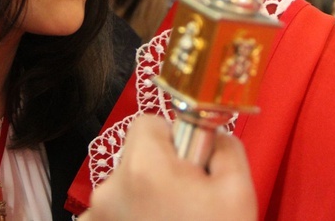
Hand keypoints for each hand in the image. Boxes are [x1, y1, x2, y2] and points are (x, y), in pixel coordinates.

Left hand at [80, 115, 256, 220]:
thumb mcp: (238, 189)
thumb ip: (223, 145)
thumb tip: (208, 134)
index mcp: (144, 168)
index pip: (147, 123)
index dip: (173, 137)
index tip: (190, 163)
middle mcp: (109, 190)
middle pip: (135, 157)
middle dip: (161, 169)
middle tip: (187, 199)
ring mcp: (96, 219)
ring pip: (124, 187)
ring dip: (144, 197)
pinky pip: (112, 214)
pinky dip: (130, 220)